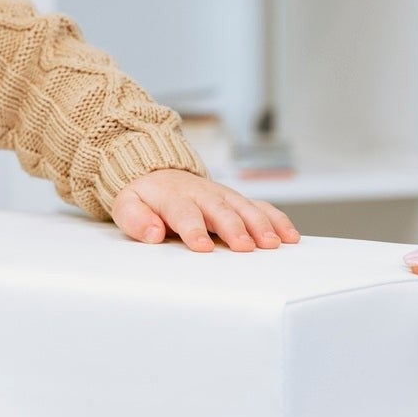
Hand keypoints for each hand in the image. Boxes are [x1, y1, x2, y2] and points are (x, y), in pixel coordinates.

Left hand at [111, 169, 299, 252]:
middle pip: (220, 210)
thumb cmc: (144, 196)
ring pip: (245, 207)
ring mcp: (222, 195)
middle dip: (234, 228)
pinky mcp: (236, 199)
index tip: (203, 246)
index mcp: (173, 196)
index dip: (193, 229)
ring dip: (261, 225)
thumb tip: (152, 234)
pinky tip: (290, 236)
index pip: (184, 212)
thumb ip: (136, 219)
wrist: (157, 169)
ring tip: (273, 243)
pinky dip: (277, 219)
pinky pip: (261, 207)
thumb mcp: (127, 204)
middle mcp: (202, 194)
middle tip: (245, 247)